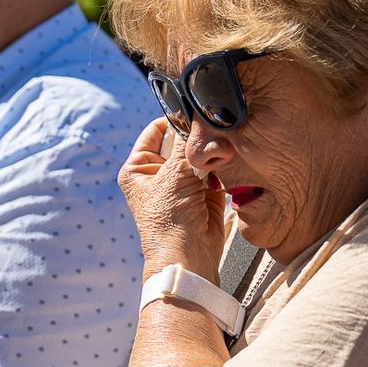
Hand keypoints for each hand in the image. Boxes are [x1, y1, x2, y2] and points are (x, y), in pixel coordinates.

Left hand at [118, 118, 225, 282]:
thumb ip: (186, 142)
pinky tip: (228, 164)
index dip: (175, 119)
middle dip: (198, 138)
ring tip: (222, 149)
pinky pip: (216, 170)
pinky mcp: (204, 193)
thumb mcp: (174, 174)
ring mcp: (183, 183)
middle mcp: (159, 173)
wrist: (189, 257)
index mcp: (138, 168)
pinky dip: (223, 167)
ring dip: (213, 153)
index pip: (156, 130)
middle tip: (214, 129)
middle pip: (181, 141)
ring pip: (201, 155)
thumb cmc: (170, 220)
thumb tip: (194, 114)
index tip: (196, 109)